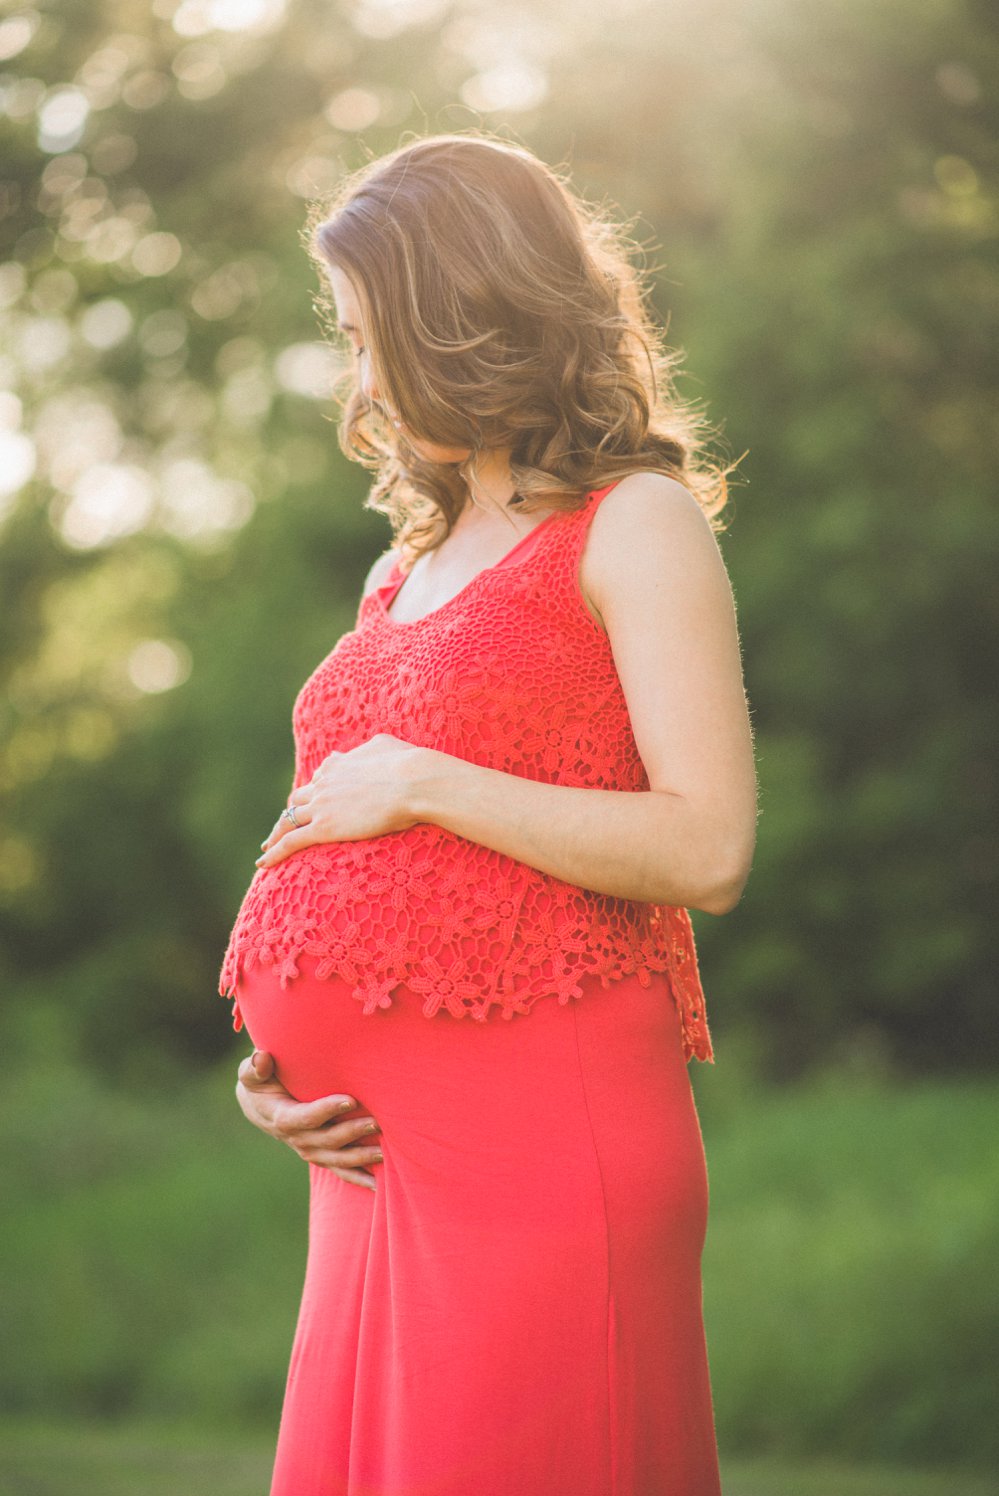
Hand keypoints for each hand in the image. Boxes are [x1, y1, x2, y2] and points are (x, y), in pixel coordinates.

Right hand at [235, 1050, 382, 1190]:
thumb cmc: (260, 1082)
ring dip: (360, 1157)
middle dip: (352, 1132)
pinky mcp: (320, 1155)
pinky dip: (358, 1178)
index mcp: (281, 1117)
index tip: (350, 1099)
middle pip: (326, 1140)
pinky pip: (339, 1170)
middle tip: (377, 1122)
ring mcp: (309, 1150)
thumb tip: (261, 1058)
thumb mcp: (252, 1073)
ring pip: (336, 1159)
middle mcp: (296, 1139)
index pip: (305, 1117)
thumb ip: (254, 1068)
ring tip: (383, 1152)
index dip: (326, 1110)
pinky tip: (378, 1185)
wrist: (260, 1105)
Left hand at [256, 734, 431, 868]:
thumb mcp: (385, 745)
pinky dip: (274, 852)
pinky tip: (262, 864)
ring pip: (288, 820)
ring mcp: (321, 805)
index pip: (319, 778)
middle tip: (284, 826)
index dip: (315, 790)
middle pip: (298, 799)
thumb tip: (371, 746)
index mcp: (338, 764)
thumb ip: (371, 747)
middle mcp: (323, 783)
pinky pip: (291, 841)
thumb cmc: (408, 764)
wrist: (412, 781)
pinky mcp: (324, 827)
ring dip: (276, 833)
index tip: (313, 801)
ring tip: (268, 846)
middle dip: (290, 812)